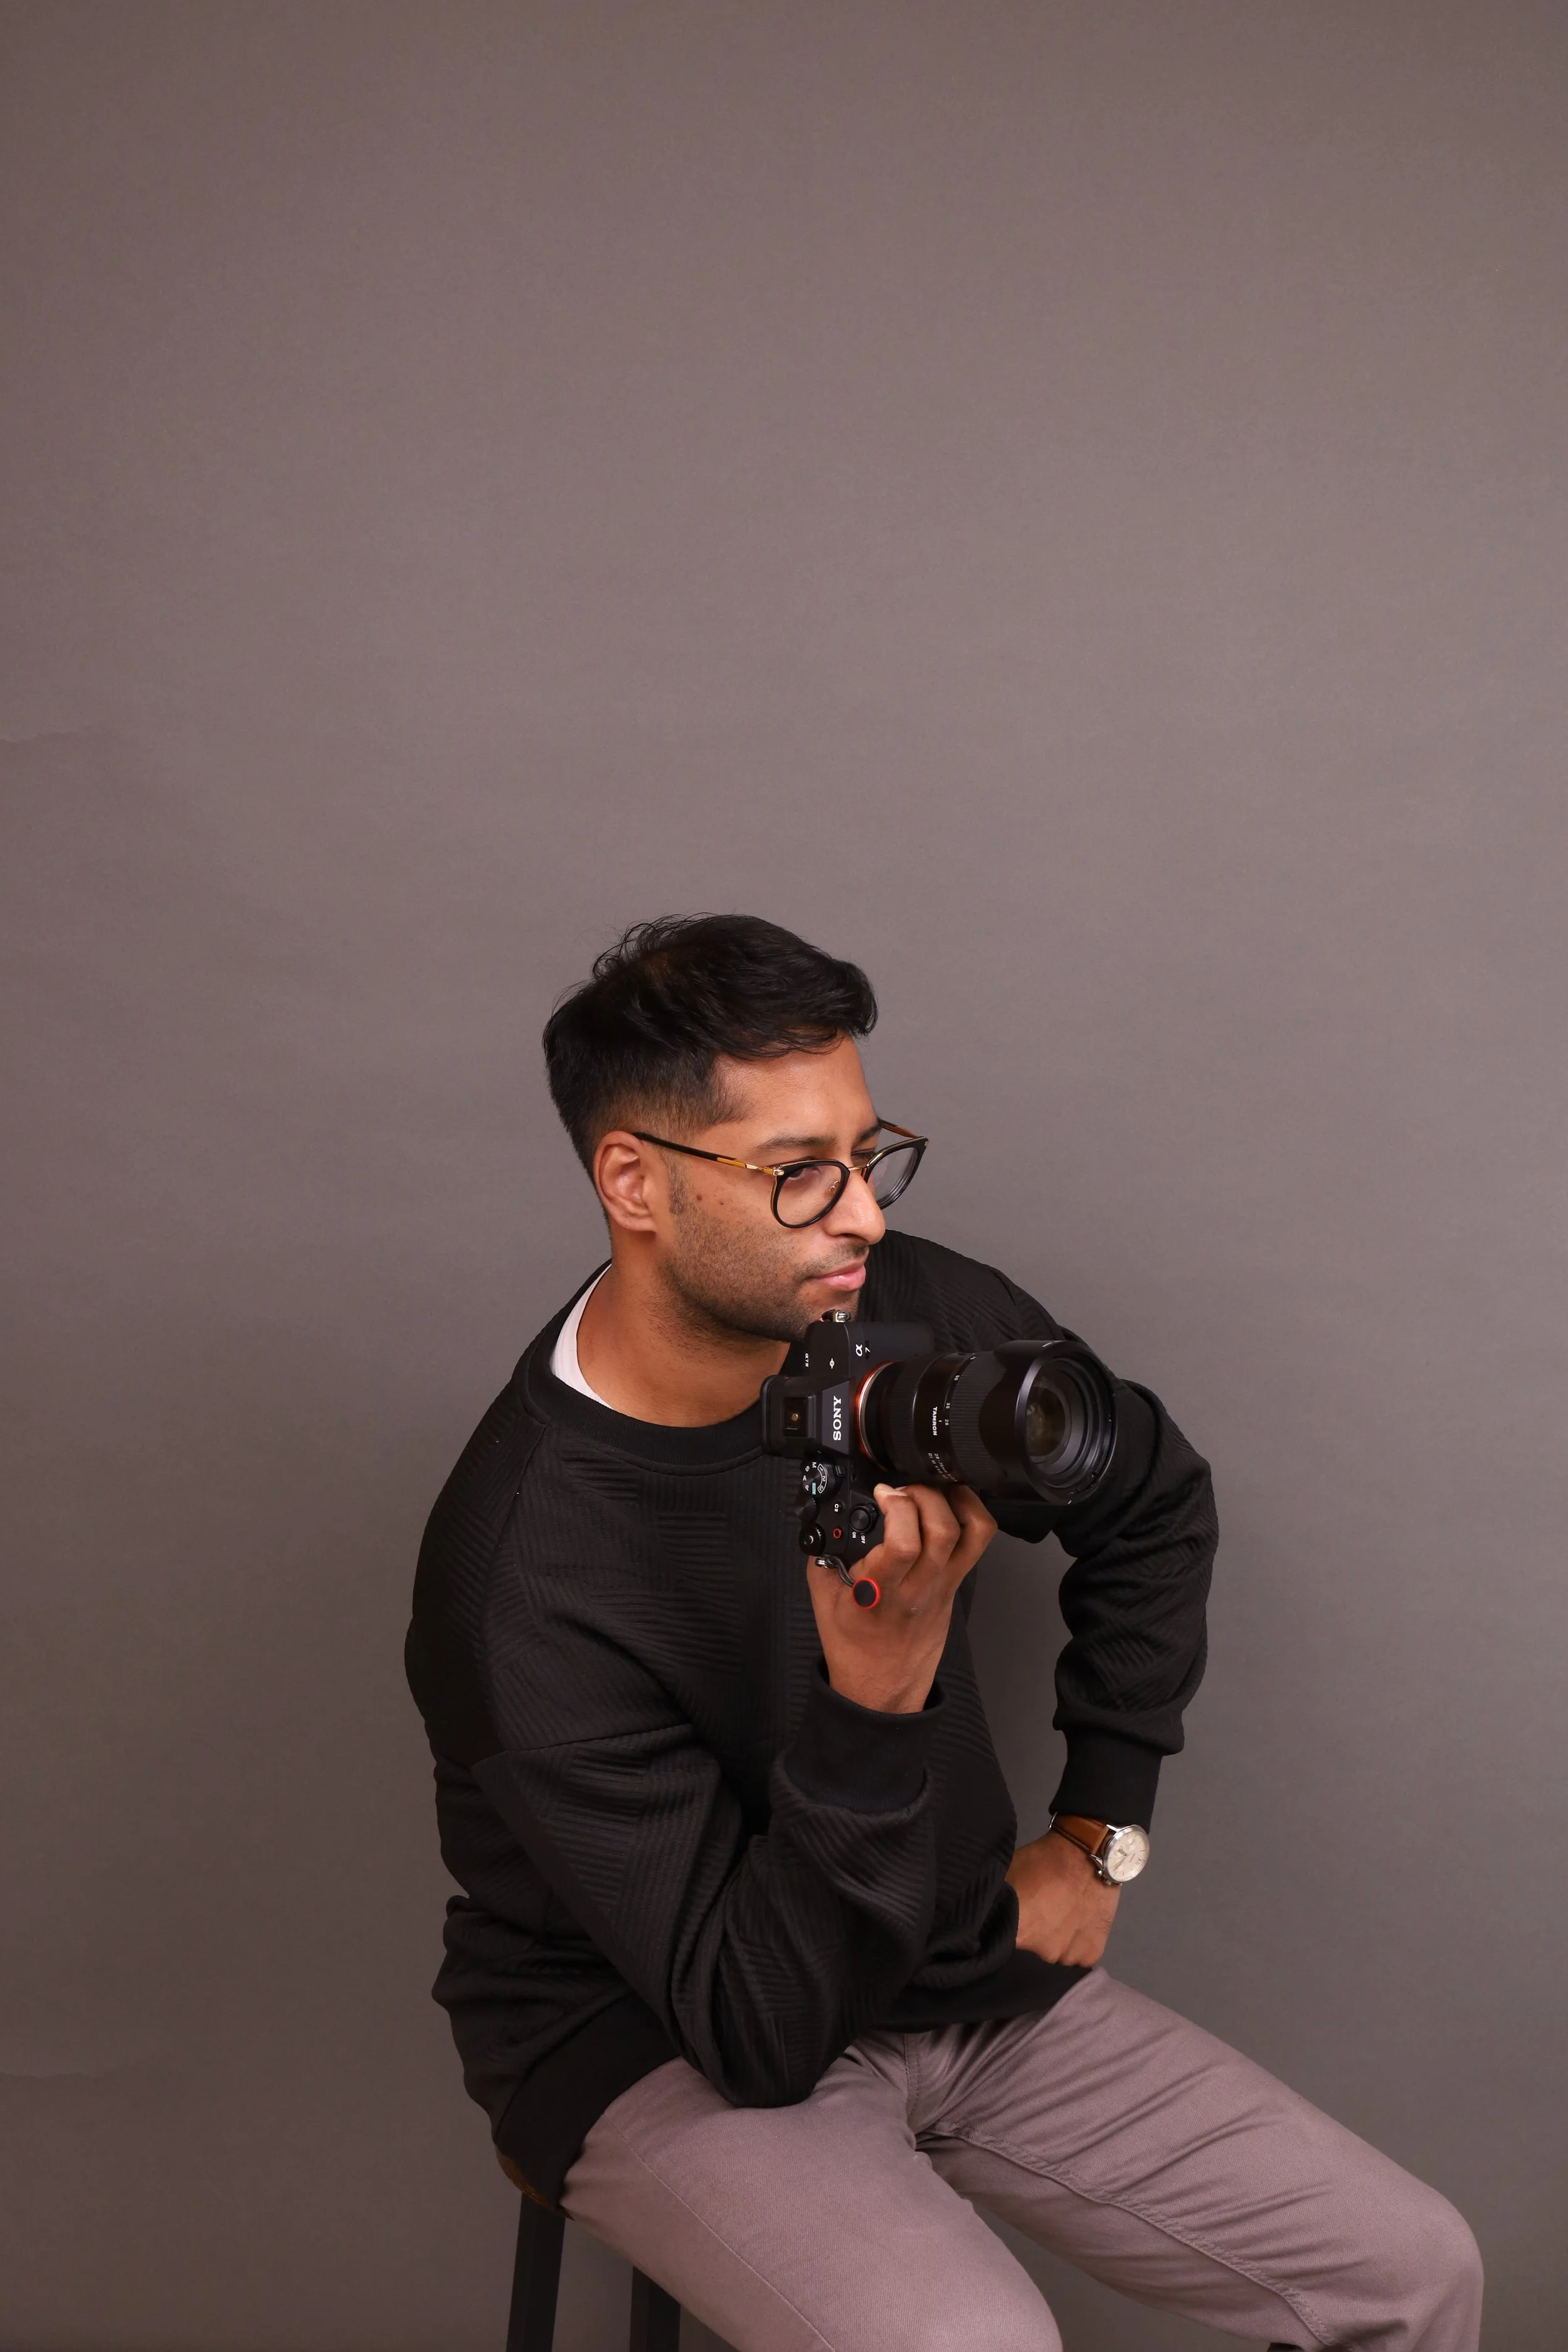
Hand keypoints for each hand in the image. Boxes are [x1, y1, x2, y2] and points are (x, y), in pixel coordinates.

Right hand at [807, 1483, 995, 1714]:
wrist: (880, 1686)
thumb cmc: (853, 1645)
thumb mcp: (823, 1597)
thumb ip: (823, 1553)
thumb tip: (826, 1517)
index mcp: (879, 1591)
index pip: (903, 1544)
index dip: (897, 1506)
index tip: (882, 1493)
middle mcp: (918, 1587)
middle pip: (943, 1530)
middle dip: (924, 1494)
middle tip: (905, 1489)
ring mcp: (943, 1585)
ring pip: (971, 1533)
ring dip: (954, 1498)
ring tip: (931, 1490)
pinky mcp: (956, 1585)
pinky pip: (977, 1543)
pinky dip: (970, 1513)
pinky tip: (950, 1504)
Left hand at [1007, 1828, 1119, 1966]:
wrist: (1086, 1852)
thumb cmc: (1041, 1860)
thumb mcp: (1008, 1877)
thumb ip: (998, 1908)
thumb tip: (988, 1924)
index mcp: (1019, 1935)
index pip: (1003, 1953)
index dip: (1005, 1943)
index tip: (1010, 1931)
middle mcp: (1044, 1953)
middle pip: (1032, 1957)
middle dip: (1032, 1944)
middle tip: (1037, 1922)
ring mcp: (1070, 1956)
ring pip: (1056, 1960)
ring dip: (1055, 1946)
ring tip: (1058, 1923)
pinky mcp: (1091, 1953)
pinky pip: (1079, 1960)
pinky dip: (1075, 1948)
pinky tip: (1074, 1928)